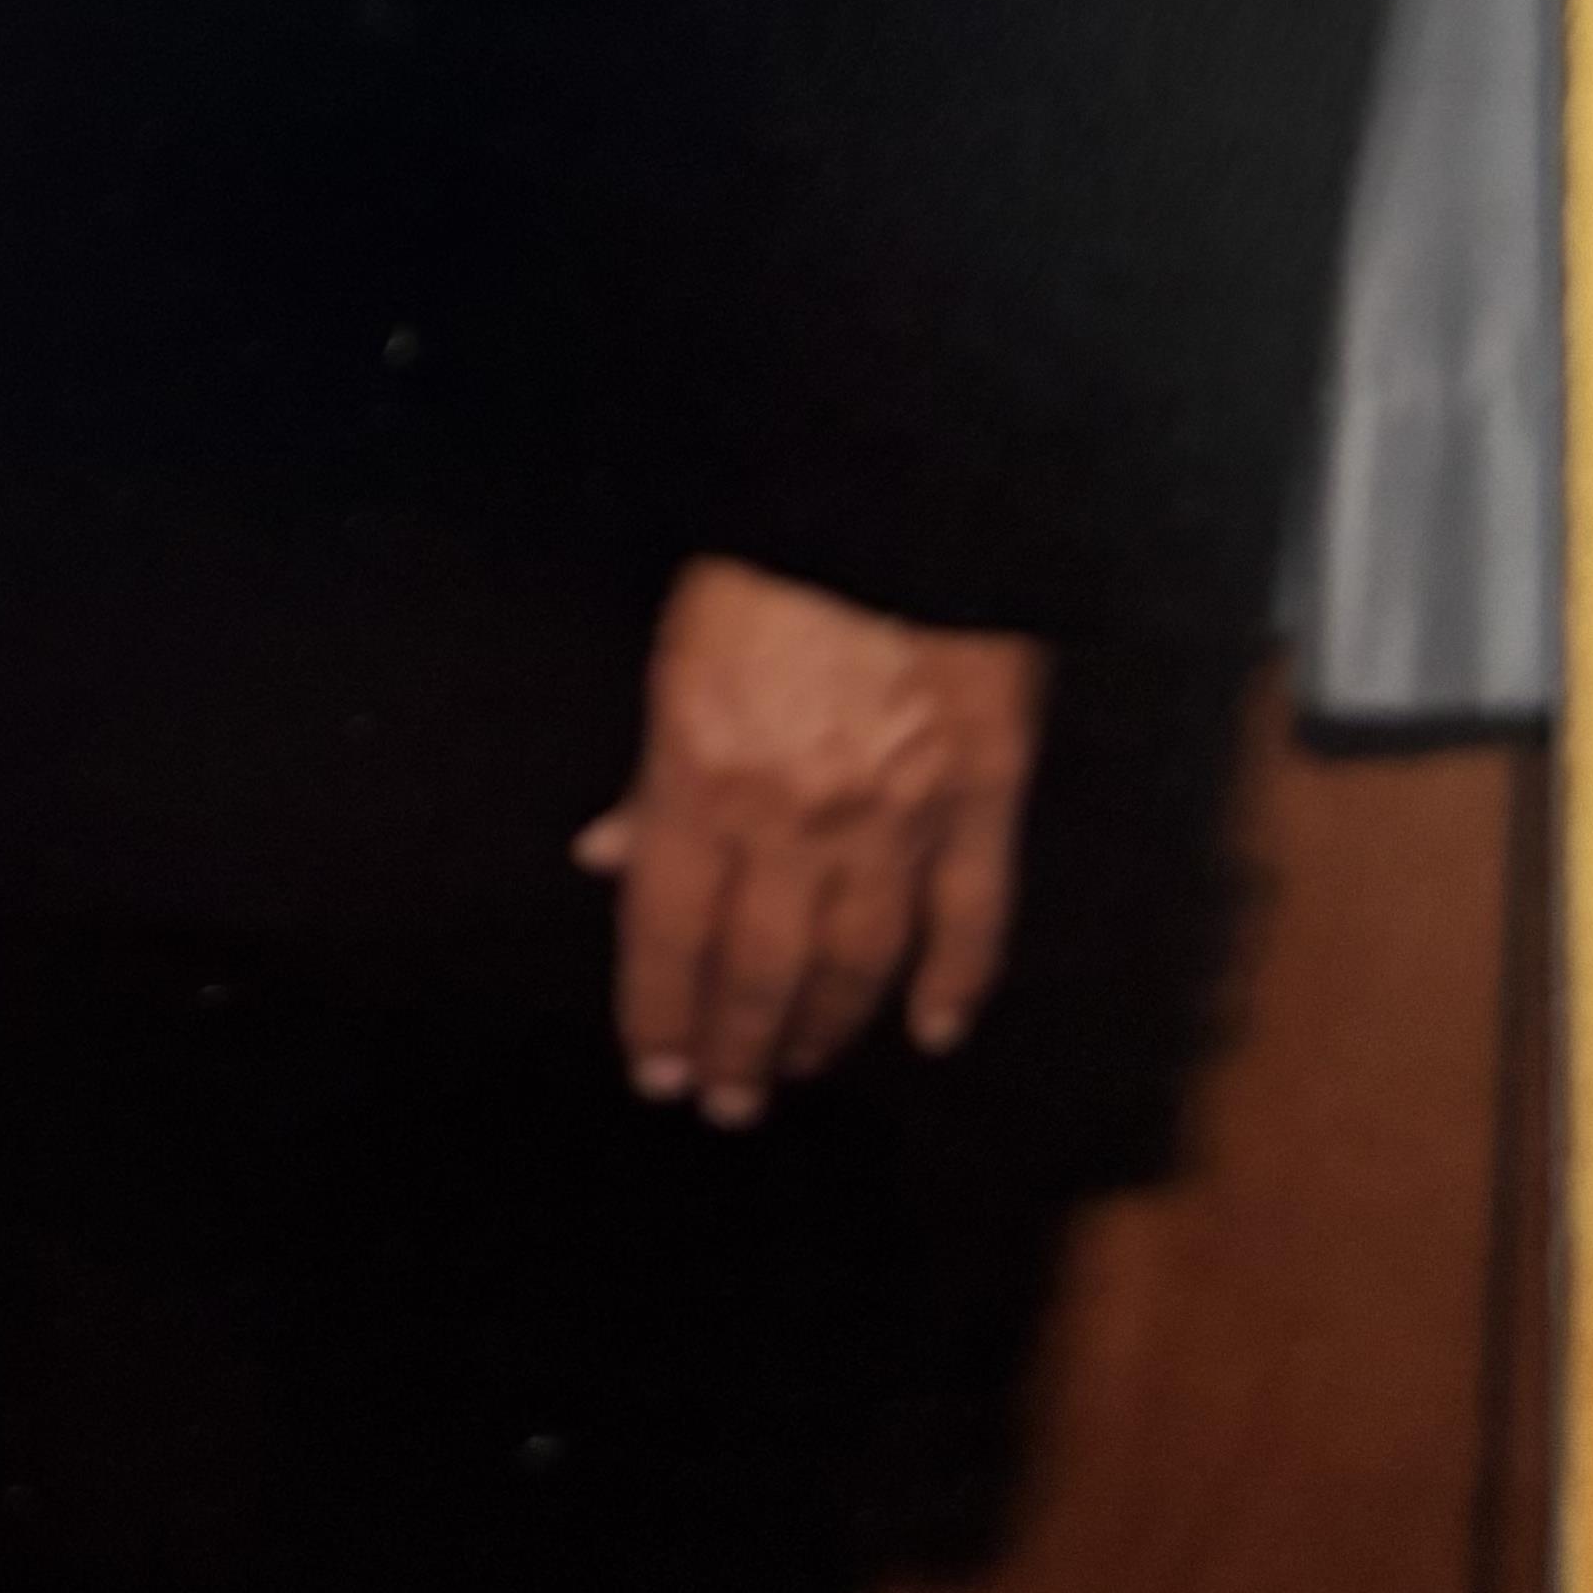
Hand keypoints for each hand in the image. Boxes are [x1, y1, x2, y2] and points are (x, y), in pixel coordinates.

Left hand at [571, 555, 1046, 1124]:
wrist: (901, 490)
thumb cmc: (771, 555)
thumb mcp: (676, 647)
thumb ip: (649, 768)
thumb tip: (606, 856)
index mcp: (704, 770)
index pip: (667, 927)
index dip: (657, 1008)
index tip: (655, 1069)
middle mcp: (797, 814)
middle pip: (760, 968)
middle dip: (737, 1046)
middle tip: (726, 1101)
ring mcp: (900, 813)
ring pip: (859, 962)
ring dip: (826, 1030)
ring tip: (799, 1069)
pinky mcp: (987, 794)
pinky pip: (974, 916)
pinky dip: (958, 983)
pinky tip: (935, 1030)